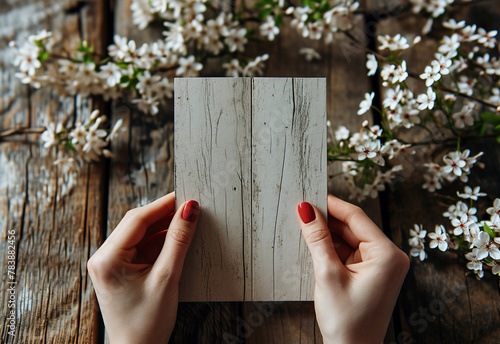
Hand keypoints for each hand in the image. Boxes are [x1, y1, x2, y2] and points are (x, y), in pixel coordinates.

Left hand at [87, 192, 198, 343]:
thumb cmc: (147, 323)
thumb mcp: (167, 278)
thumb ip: (178, 240)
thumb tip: (190, 209)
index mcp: (107, 259)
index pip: (137, 220)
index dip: (163, 205)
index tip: (187, 196)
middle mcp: (105, 258)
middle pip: (138, 224)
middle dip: (165, 215)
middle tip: (191, 207)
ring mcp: (113, 264)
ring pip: (142, 234)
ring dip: (164, 228)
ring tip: (189, 223)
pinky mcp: (123, 270)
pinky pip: (143, 247)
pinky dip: (161, 242)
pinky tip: (179, 239)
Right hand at [297, 194, 408, 343]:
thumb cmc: (347, 321)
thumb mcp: (327, 274)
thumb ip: (317, 239)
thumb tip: (306, 210)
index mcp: (387, 255)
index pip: (357, 218)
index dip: (331, 205)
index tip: (310, 195)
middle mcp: (389, 257)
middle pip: (354, 227)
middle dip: (328, 220)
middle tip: (302, 211)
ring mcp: (381, 266)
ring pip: (350, 239)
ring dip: (329, 235)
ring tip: (305, 228)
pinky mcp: (371, 274)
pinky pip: (350, 252)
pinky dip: (333, 248)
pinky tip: (315, 244)